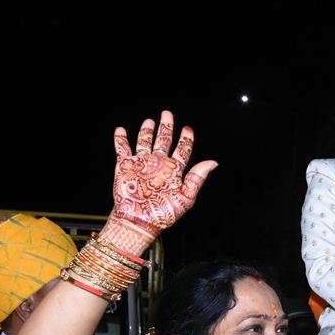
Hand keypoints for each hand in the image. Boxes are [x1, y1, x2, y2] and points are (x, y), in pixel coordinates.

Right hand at [111, 110, 217, 234]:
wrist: (139, 220)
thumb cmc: (163, 214)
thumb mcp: (186, 197)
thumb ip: (197, 178)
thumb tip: (213, 162)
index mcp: (174, 171)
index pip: (182, 150)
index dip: (185, 139)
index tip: (187, 129)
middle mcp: (159, 165)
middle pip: (164, 141)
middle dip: (166, 127)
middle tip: (167, 114)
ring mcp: (142, 164)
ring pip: (145, 142)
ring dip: (147, 131)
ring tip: (149, 121)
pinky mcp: (125, 166)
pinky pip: (122, 149)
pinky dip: (121, 139)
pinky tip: (121, 130)